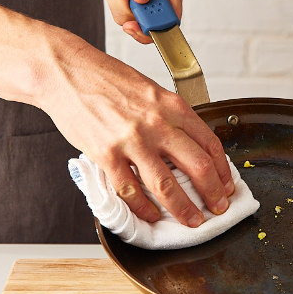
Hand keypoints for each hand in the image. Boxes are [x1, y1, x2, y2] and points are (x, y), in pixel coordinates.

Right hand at [43, 38, 233, 226]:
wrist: (66, 72)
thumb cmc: (105, 78)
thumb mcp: (149, 89)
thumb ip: (169, 116)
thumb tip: (186, 145)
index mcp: (171, 105)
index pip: (210, 143)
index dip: (223, 170)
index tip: (226, 184)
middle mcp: (157, 123)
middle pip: (198, 166)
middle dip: (213, 194)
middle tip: (218, 208)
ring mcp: (131, 140)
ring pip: (167, 186)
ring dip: (183, 209)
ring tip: (191, 220)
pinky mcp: (106, 155)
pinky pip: (130, 190)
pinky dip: (143, 208)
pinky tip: (151, 214)